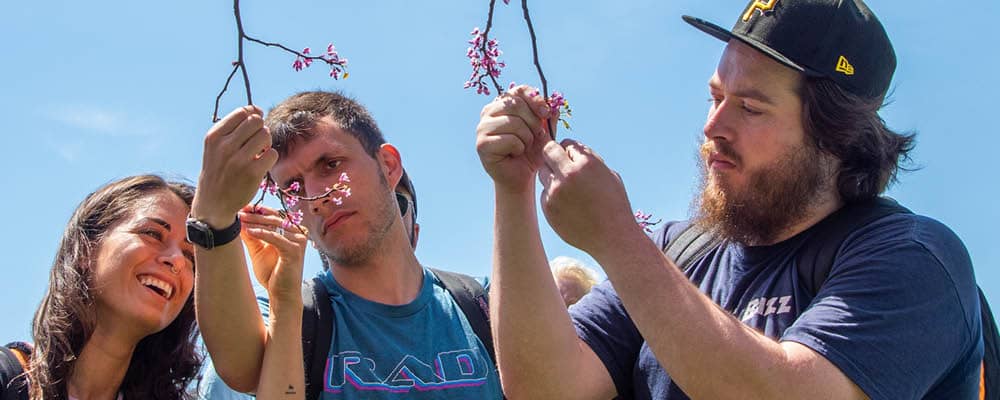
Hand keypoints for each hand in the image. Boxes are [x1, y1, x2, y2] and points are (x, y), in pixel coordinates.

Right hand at [192, 106, 277, 227]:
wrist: (213, 202)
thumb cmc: (218, 169)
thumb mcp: (216, 146)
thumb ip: (233, 127)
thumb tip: (257, 109)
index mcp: (214, 136)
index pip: (242, 112)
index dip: (253, 115)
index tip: (253, 125)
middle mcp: (225, 146)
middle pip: (256, 121)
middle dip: (260, 129)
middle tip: (256, 141)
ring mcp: (239, 160)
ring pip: (265, 135)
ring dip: (266, 143)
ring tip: (258, 152)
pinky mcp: (252, 173)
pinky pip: (272, 154)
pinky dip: (270, 158)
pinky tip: (261, 164)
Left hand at [240, 206, 308, 302]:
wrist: (282, 294)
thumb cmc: (272, 273)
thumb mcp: (258, 251)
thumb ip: (251, 236)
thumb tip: (239, 221)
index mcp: (292, 232)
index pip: (274, 216)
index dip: (258, 210)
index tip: (241, 207)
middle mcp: (298, 233)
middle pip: (274, 218)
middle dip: (254, 214)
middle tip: (238, 211)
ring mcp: (298, 241)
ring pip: (274, 226)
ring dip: (255, 222)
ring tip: (240, 220)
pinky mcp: (295, 251)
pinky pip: (276, 238)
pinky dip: (262, 234)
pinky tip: (249, 231)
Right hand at [476, 85, 554, 192]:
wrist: (522, 176)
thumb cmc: (531, 152)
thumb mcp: (544, 131)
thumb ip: (548, 116)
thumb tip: (555, 106)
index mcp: (502, 104)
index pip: (518, 90)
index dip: (535, 99)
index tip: (546, 113)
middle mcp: (489, 112)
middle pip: (516, 104)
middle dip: (533, 122)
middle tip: (536, 136)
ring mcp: (482, 127)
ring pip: (513, 123)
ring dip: (527, 137)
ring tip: (524, 146)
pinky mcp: (482, 144)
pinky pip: (509, 139)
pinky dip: (519, 148)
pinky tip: (515, 154)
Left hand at [538, 139, 639, 253]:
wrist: (612, 238)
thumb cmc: (615, 205)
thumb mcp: (609, 175)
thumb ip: (589, 160)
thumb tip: (571, 149)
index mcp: (587, 163)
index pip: (566, 143)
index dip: (570, 151)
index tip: (574, 159)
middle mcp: (568, 174)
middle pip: (547, 151)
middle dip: (554, 155)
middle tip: (561, 166)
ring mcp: (555, 192)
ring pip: (542, 173)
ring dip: (552, 176)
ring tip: (569, 190)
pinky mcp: (548, 207)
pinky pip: (544, 193)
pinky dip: (552, 195)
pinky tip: (568, 206)